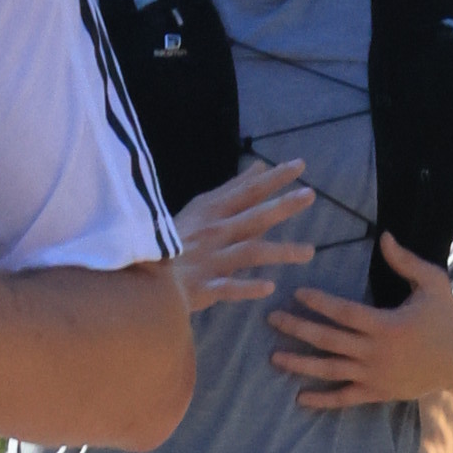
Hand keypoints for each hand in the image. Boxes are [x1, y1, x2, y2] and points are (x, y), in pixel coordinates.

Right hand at [173, 158, 315, 313]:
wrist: (142, 276)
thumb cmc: (175, 241)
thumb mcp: (202, 208)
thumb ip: (232, 189)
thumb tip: (259, 167)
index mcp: (213, 212)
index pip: (247, 191)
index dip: (273, 178)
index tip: (300, 165)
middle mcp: (214, 232)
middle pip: (253, 217)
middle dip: (281, 205)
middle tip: (309, 196)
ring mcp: (209, 260)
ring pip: (248, 252)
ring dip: (279, 251)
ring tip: (309, 252)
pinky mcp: (203, 287)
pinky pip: (227, 288)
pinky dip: (247, 288)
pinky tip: (269, 287)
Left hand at [269, 232, 452, 410]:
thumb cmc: (445, 316)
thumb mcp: (432, 283)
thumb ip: (406, 262)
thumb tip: (384, 236)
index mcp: (387, 324)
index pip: (345, 313)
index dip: (319, 303)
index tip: (297, 293)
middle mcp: (376, 352)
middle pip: (329, 340)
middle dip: (298, 329)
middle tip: (272, 319)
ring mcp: (374, 376)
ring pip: (330, 370)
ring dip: (300, 364)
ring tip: (274, 357)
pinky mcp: (376, 393)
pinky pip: (345, 398)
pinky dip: (322, 400)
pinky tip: (300, 398)